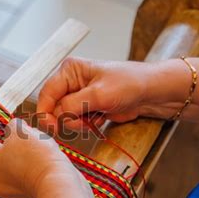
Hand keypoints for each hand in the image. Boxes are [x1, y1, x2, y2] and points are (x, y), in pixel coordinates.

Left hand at [0, 119, 92, 197]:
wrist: (58, 183)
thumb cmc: (35, 157)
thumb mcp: (19, 129)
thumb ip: (11, 125)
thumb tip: (14, 128)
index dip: (1, 130)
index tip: (12, 127)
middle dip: (14, 143)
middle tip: (27, 137)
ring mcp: (6, 191)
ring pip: (12, 164)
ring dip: (24, 155)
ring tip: (38, 150)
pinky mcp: (23, 196)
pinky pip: (24, 176)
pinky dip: (32, 167)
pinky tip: (42, 162)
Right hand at [37, 57, 188, 132]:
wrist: (152, 93)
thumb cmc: (130, 84)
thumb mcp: (99, 94)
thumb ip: (73, 105)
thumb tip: (55, 117)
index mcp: (69, 70)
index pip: (46, 93)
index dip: (45, 112)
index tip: (51, 126)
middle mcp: (70, 82)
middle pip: (54, 108)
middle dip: (68, 118)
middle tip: (84, 120)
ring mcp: (77, 96)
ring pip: (64, 118)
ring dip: (78, 123)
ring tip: (96, 117)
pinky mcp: (85, 107)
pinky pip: (75, 122)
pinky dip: (86, 124)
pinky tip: (100, 117)